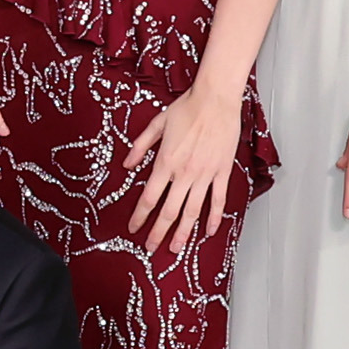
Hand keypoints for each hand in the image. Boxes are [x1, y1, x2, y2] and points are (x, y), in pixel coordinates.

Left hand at [129, 79, 246, 258]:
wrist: (216, 99)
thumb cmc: (187, 108)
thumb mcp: (157, 124)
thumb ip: (140, 146)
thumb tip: (126, 164)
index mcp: (165, 162)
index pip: (149, 197)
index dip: (140, 216)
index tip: (133, 228)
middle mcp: (184, 173)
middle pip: (169, 210)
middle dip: (158, 232)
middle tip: (151, 247)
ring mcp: (205, 174)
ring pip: (193, 211)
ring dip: (183, 232)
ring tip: (176, 249)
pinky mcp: (222, 172)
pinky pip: (218, 200)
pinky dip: (213, 218)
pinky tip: (208, 231)